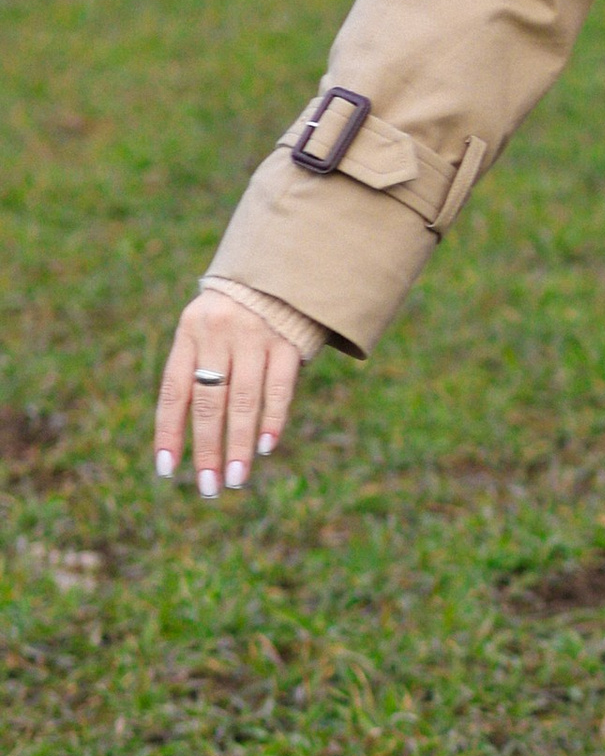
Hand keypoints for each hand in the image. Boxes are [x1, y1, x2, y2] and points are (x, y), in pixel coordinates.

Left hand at [154, 291, 303, 500]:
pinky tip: (265, 447)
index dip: (169, 431)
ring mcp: (254, 336)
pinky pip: (278, 388)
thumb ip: (198, 367)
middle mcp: (218, 333)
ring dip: (238, 445)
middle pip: (208, 402)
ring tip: (235, 479)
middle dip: (207, 449)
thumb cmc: (235, 312)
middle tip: (209, 487)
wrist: (279, 268)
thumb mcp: (205, 327)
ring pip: (243, 402)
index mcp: (189, 332)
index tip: (167, 469)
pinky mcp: (288, 340)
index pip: (174, 390)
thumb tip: (188, 433)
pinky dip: (272, 420)